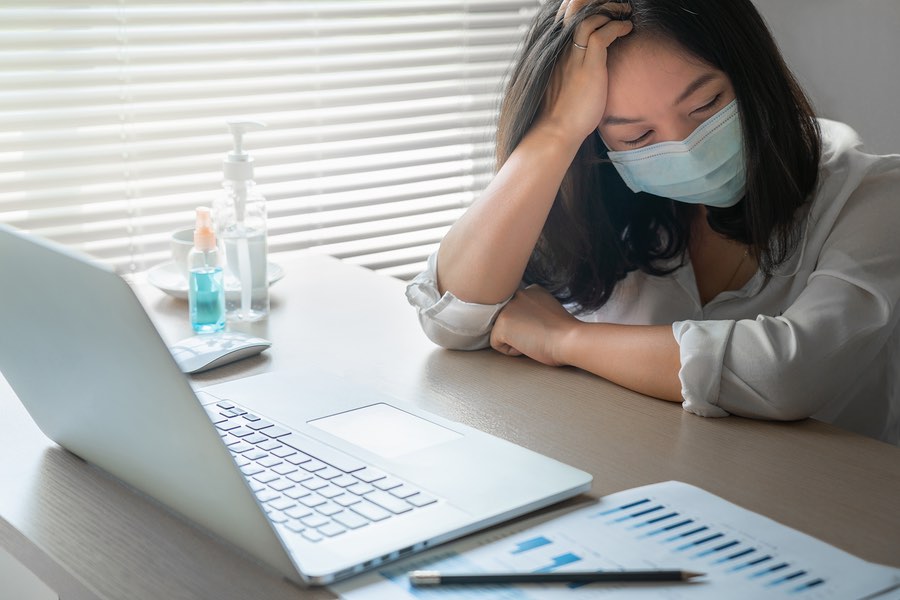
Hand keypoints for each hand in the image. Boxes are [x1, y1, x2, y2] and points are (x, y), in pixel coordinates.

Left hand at [490, 285, 579, 366]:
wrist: (570, 340)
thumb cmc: (565, 334)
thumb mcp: (549, 313)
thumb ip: (533, 311)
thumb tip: (520, 322)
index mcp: (532, 290)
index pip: (518, 312)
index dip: (530, 326)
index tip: (545, 328)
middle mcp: (517, 294)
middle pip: (509, 322)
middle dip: (520, 331)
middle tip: (540, 333)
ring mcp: (507, 308)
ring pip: (502, 333)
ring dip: (517, 340)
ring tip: (535, 338)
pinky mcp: (501, 323)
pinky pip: (497, 344)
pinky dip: (512, 351)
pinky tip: (529, 344)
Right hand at [537, 0, 632, 142]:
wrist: (555, 132)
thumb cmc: (562, 113)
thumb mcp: (564, 83)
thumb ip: (571, 68)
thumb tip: (584, 66)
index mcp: (555, 51)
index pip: (565, 15)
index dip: (582, 7)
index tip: (601, 8)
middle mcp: (561, 49)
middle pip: (573, 8)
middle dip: (594, 2)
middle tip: (615, 6)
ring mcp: (573, 57)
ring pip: (588, 16)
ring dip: (610, 10)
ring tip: (625, 13)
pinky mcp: (587, 68)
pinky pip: (601, 36)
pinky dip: (617, 27)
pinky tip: (627, 29)